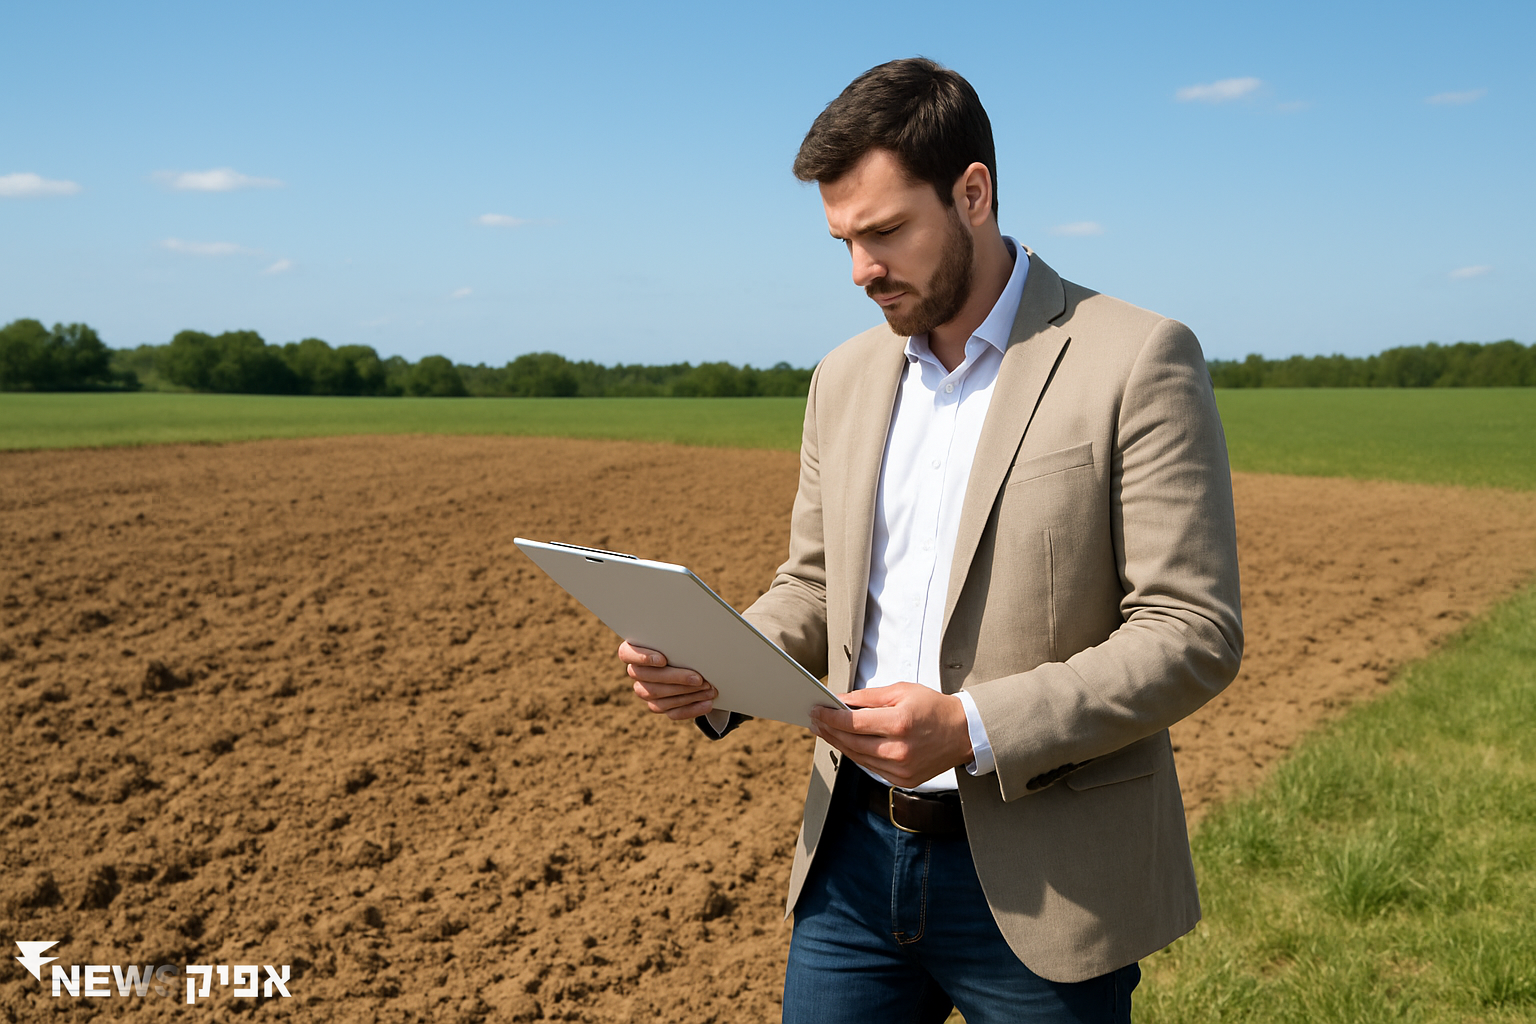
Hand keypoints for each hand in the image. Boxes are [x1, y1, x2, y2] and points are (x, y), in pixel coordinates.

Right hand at [617, 641, 718, 720]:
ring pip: (659, 697)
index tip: (663, 660)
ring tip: (708, 689)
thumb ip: (677, 639)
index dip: (642, 658)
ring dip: (687, 694)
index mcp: (634, 650)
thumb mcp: (679, 639)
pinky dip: (692, 708)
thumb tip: (693, 639)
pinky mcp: (658, 706)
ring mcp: (645, 691)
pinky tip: (707, 703)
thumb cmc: (683, 644)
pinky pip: (672, 712)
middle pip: (648, 678)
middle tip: (699, 678)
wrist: (693, 662)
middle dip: (676, 678)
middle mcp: (636, 672)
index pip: (626, 653)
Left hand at [808, 683, 972, 788]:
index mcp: (899, 723)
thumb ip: (868, 697)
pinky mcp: (904, 780)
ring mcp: (901, 769)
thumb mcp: (902, 691)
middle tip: (814, 720)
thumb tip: (840, 700)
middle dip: (829, 731)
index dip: (830, 717)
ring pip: (858, 757)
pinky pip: (871, 768)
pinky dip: (856, 755)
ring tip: (825, 732)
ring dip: (838, 744)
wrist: (964, 733)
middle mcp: (899, 750)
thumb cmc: (933, 708)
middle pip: (851, 742)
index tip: (816, 710)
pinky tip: (846, 744)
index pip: (853, 723)